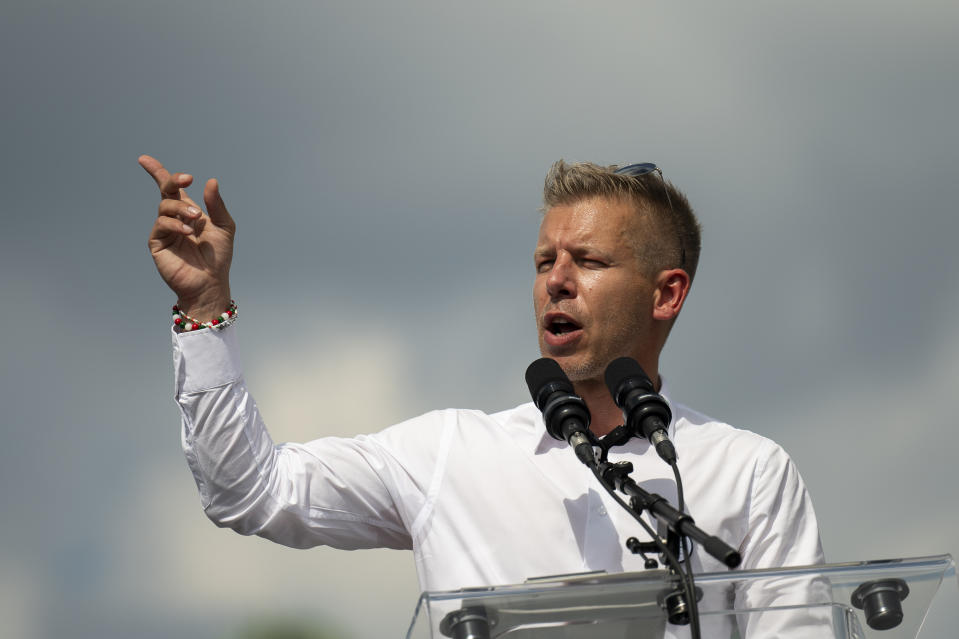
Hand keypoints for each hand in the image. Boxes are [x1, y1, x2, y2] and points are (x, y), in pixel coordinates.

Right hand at [139, 155, 234, 321]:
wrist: (210, 282)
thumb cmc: (218, 257)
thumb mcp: (224, 226)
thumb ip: (216, 205)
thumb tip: (210, 181)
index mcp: (188, 211)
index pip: (170, 188)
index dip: (156, 172)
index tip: (143, 159)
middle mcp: (174, 218)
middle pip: (165, 191)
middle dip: (171, 180)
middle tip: (187, 179)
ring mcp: (164, 230)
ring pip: (165, 207)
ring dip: (181, 208)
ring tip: (196, 220)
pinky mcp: (157, 243)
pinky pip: (161, 224)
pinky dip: (175, 224)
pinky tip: (188, 232)